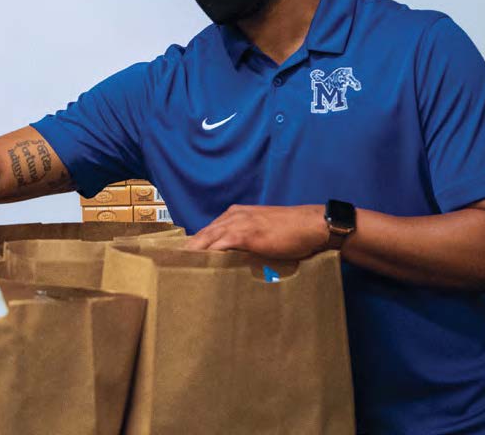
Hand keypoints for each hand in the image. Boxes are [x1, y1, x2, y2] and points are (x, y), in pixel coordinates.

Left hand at [185, 204, 328, 258]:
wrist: (313, 225)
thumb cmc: (293, 233)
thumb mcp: (265, 235)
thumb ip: (248, 244)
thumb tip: (236, 263)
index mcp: (236, 215)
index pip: (208, 231)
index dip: (195, 245)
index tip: (182, 259)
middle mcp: (233, 216)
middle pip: (202, 235)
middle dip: (187, 250)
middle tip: (171, 267)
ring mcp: (239, 223)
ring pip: (206, 239)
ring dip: (192, 254)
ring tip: (177, 269)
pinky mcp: (246, 233)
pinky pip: (219, 245)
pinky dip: (207, 255)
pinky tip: (197, 266)